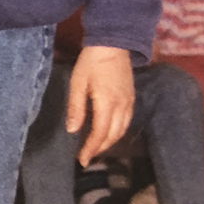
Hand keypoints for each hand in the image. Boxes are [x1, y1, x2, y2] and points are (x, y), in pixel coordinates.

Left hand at [66, 45, 133, 166]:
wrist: (113, 44)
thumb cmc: (91, 62)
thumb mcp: (77, 83)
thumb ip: (76, 108)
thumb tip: (72, 130)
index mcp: (107, 103)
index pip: (99, 133)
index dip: (91, 149)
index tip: (81, 160)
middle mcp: (122, 106)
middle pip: (112, 135)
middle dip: (99, 149)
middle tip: (86, 157)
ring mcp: (129, 102)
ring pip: (122, 130)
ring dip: (109, 142)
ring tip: (95, 148)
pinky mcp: (131, 98)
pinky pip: (126, 121)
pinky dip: (117, 132)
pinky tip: (108, 133)